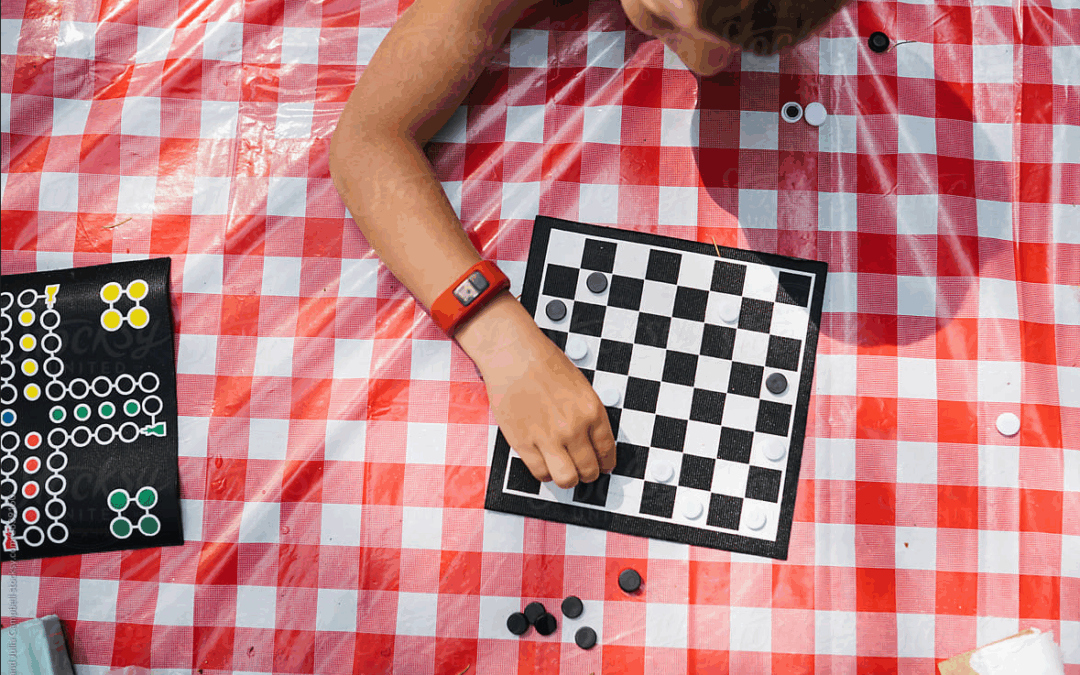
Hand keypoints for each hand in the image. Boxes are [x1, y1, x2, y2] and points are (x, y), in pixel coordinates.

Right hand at [468, 323, 616, 489]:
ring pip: (567, 479)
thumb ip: (587, 414)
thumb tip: (591, 439)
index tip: (603, 466)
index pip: (606, 450)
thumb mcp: (580, 386)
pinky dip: (545, 473)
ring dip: (568, 479)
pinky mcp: (524, 443)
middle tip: (584, 471)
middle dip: (589, 474)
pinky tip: (545, 464)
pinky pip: (540, 473)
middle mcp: (573, 428)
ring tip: (565, 472)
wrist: (513, 355)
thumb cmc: (543, 363)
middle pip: (589, 469)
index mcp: (592, 411)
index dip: (606, 463)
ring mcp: (548, 438)